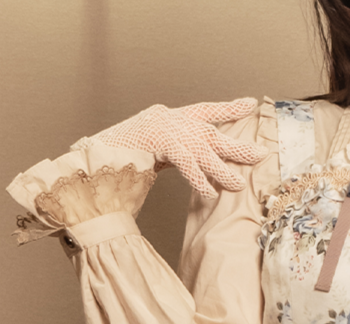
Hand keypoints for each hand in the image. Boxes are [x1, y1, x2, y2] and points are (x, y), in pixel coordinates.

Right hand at [81, 99, 265, 195]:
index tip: (250, 104)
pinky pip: (186, 162)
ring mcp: (163, 128)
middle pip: (212, 132)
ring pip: (203, 151)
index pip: (205, 111)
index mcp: (169, 118)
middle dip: (237, 145)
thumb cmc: (119, 161)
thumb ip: (176, 155)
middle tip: (260, 154)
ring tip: (237, 184)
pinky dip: (199, 179)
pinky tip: (209, 193)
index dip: (229, 108)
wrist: (89, 161)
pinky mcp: (158, 141)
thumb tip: (203, 172)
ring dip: (222, 169)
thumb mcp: (153, 153)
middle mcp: (170, 119)